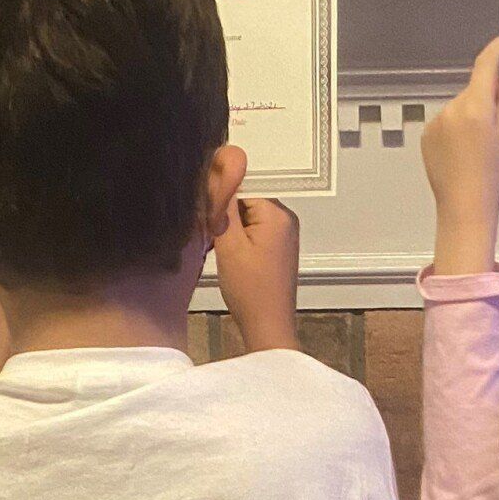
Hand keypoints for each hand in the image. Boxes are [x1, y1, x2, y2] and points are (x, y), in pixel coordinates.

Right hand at [214, 198, 299, 351]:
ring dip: (233, 228)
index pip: (242, 184)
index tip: (212, 219)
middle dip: (228, 214)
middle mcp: (286, 218)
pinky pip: (256, 230)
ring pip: (249, 215)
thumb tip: (216, 171)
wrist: (268, 327)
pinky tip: (236, 258)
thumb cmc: (250, 290)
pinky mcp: (281, 248)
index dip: (222, 198)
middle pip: (247, 198)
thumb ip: (223, 205)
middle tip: (219, 239)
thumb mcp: (228, 243)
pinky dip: (242, 239)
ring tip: (227, 251)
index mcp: (277, 212)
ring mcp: (286, 233)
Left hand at [421, 37, 498, 276]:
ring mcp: (437, 121)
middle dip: (487, 97)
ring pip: (460, 105)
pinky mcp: (428, 133)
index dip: (496, 50)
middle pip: (474, 87)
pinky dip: (457, 128)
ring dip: (471, 115)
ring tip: (479, 147)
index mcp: (476, 108)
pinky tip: (464, 151)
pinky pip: (447, 120)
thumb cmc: (490, 179)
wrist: (464, 209)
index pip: (485, 64)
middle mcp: (452, 109)